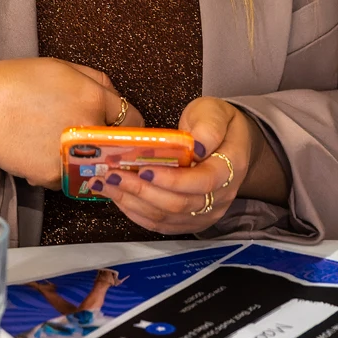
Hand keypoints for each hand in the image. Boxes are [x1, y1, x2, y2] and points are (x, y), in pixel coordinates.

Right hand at [0, 58, 142, 194]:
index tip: (120, 129)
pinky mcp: (55, 177)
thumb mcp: (60, 67)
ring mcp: (73, 155)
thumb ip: (97, 81)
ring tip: (56, 141)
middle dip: (109, 144)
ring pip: (95, 164)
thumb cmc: (15, 82)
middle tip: (88, 137)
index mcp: (93, 97)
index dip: (127, 125)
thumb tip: (119, 103)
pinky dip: (61, 168)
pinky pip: (70, 176)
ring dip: (86, 158)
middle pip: (118, 147)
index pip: (133, 120)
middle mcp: (88, 128)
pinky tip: (39, 151)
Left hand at [102, 97, 252, 232]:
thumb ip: (209, 127)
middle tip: (114, 176)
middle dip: (142, 191)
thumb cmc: (216, 123)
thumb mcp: (215, 113)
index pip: (202, 182)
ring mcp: (205, 212)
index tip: (143, 170)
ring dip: (134, 203)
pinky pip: (162, 224)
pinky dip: (137, 212)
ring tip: (107, 184)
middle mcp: (220, 197)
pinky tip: (118, 197)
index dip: (172, 180)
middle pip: (179, 205)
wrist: (226, 142)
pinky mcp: (190, 220)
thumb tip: (196, 145)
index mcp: (230, 168)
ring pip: (167, 217)